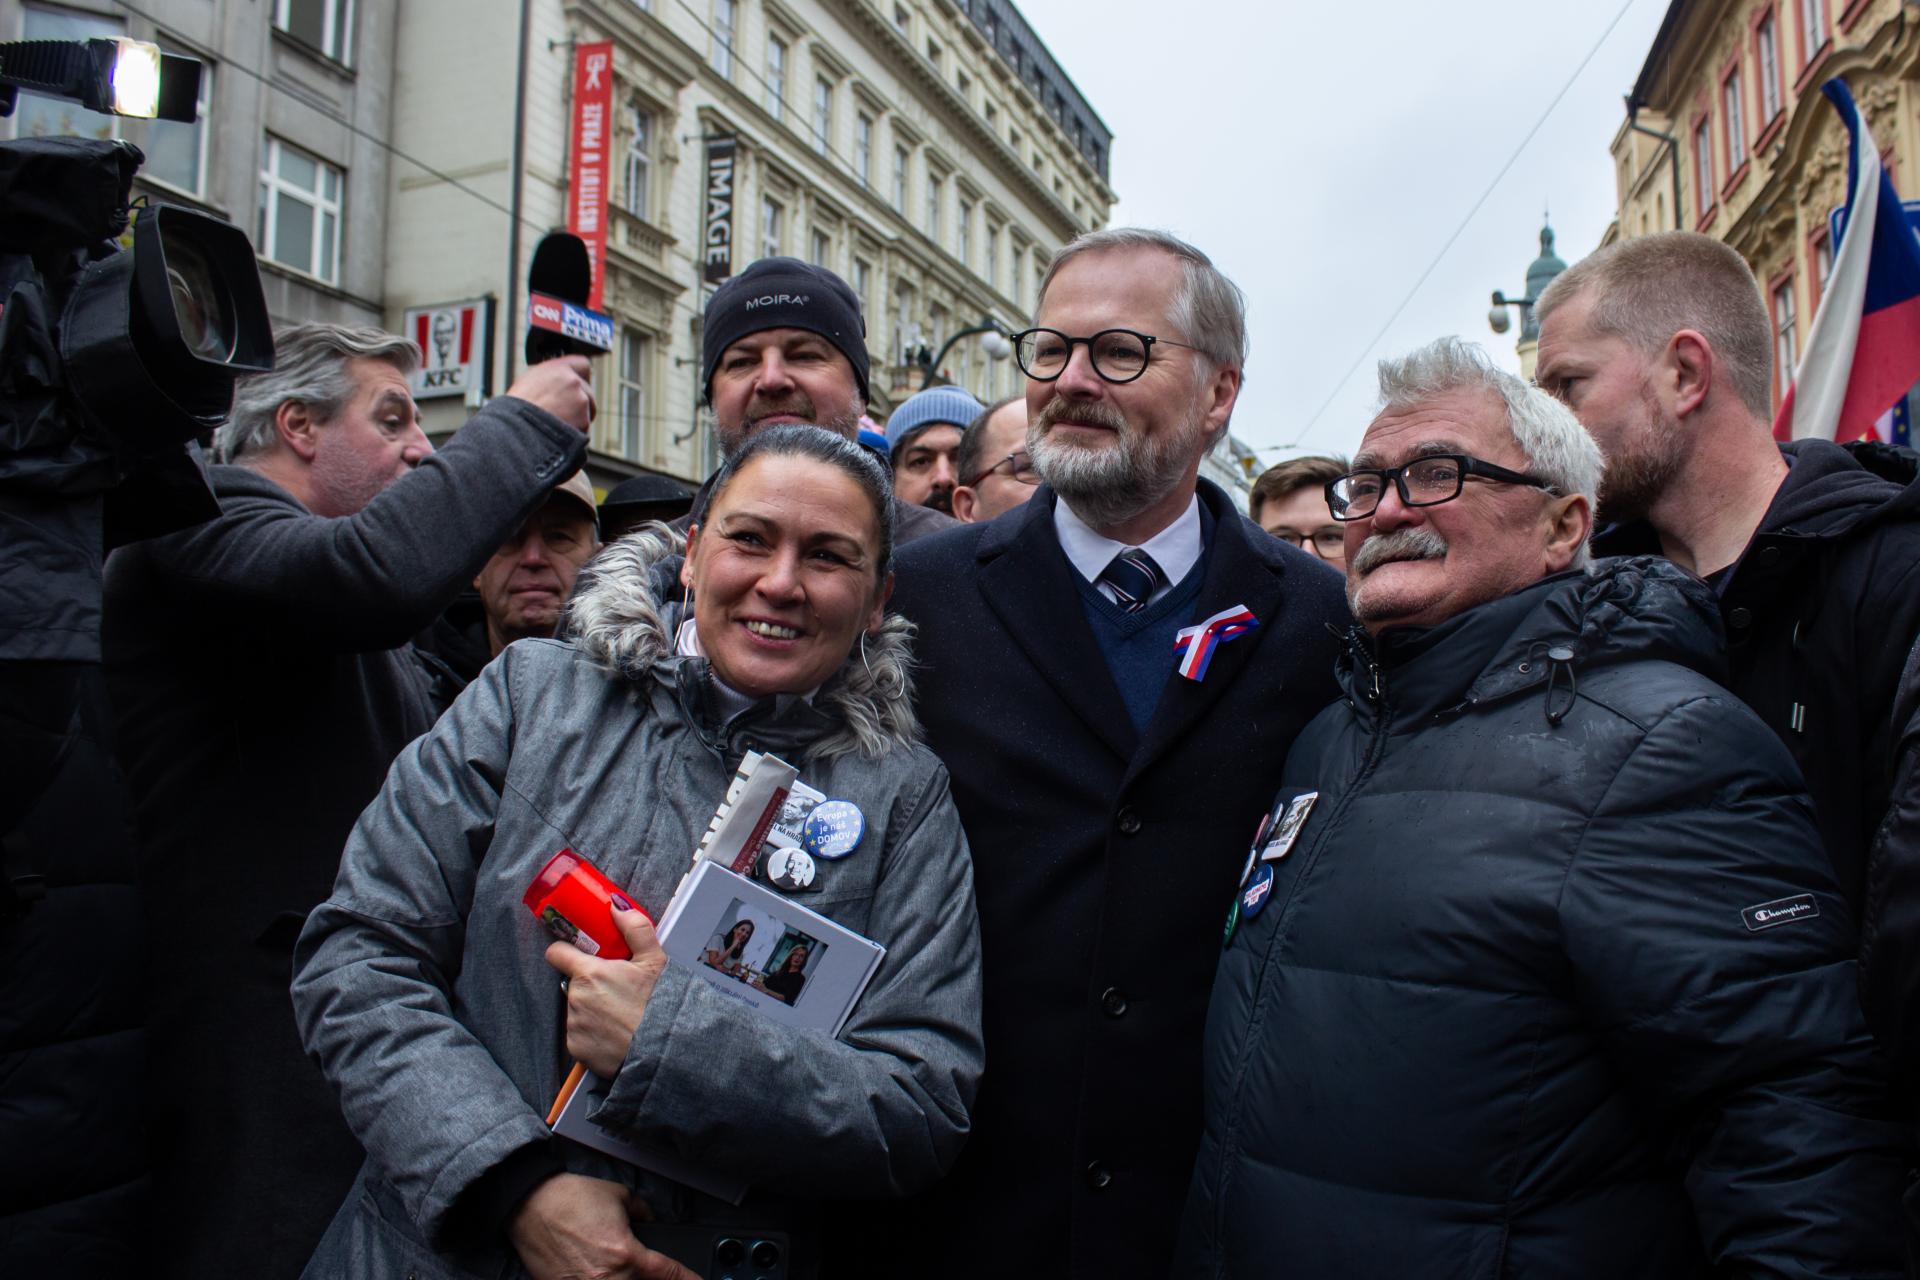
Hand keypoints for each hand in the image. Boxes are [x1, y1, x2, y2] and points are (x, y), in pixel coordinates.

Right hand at [507, 356, 595, 432]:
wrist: (515, 431)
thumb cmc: (516, 410)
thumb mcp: (529, 383)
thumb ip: (551, 380)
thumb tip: (559, 384)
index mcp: (557, 369)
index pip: (582, 365)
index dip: (580, 377)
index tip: (579, 385)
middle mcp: (572, 381)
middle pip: (587, 391)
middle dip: (579, 402)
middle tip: (562, 412)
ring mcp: (580, 401)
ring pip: (587, 411)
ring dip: (578, 418)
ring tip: (555, 424)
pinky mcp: (584, 421)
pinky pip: (584, 428)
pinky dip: (576, 432)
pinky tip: (558, 432)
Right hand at [509, 1173, 699, 1279]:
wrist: (530, 1205)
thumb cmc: (571, 1198)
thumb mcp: (620, 1196)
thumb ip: (643, 1214)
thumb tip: (652, 1225)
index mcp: (626, 1254)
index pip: (668, 1275)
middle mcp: (608, 1279)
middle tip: (656, 1274)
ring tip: (627, 1272)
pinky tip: (605, 1274)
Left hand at [544, 904, 666, 1078]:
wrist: (662, 1050)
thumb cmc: (658, 1004)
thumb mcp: (654, 961)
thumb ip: (635, 929)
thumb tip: (616, 906)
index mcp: (589, 973)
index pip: (556, 953)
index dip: (566, 951)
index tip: (578, 955)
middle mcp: (575, 998)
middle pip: (573, 983)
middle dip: (589, 984)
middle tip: (616, 990)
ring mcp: (574, 1025)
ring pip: (577, 1009)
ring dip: (591, 1008)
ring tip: (618, 1015)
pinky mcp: (576, 1048)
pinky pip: (579, 1033)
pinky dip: (592, 1032)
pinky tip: (613, 1033)